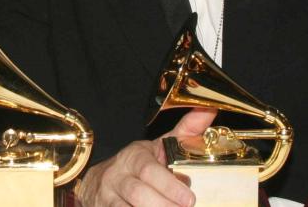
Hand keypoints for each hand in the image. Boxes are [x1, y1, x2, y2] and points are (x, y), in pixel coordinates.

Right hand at [74, 108, 216, 206]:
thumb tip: (209, 110)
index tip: (189, 199)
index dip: (169, 186)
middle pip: (138, 193)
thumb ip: (185, 132)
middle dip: (164, 204)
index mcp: (135, 156)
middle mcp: (118, 175)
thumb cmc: (138, 165)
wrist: (98, 181)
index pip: (148, 170)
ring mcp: (108, 196)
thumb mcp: (159, 147)